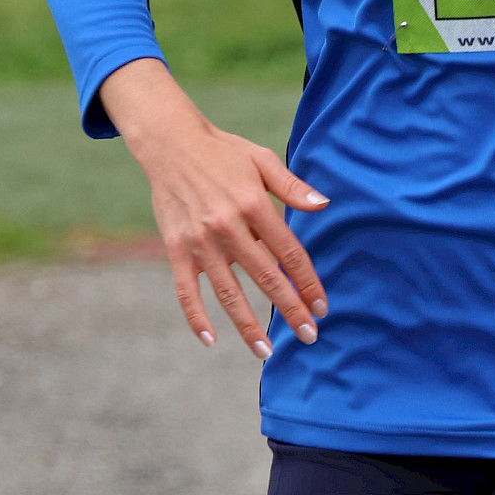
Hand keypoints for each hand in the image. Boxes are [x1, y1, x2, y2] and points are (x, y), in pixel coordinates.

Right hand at [98, 58, 327, 361]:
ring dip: (248, 325)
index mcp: (254, 205)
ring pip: (228, 292)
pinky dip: (196, 316)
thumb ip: (293, 187)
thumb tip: (324, 205)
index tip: (322, 307)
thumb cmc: (223, 152)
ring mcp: (200, 241)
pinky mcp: (176, 248)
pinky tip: (210, 339)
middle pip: (266, 278)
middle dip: (290, 310)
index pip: (289, 254)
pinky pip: (185, 290)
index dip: (308, 283)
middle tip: (309, 336)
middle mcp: (228, 226)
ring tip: (266, 351)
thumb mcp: (262, 160)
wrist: (170, 143)